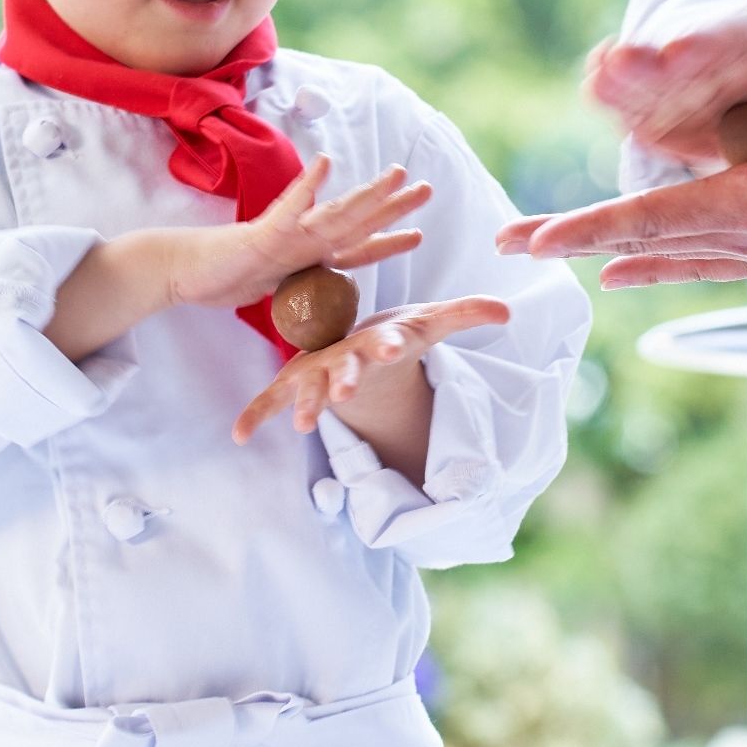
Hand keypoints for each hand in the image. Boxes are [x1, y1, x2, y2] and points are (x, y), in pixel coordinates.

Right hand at [169, 158, 429, 311]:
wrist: (184, 271)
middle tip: (427, 187)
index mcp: (307, 257)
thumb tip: (315, 299)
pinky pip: (289, 209)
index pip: (355, 249)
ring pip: (336, 213)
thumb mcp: (271, 290)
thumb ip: (297, 289)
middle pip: (357, 223)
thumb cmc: (224, 277)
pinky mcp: (262, 235)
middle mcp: (303, 242)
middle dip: (393, 207)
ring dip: (369, 195)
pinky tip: (324, 163)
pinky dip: (307, 188)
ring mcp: (286, 235)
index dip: (388, 243)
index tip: (418, 235)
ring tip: (397, 174)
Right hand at [231, 296, 514, 469]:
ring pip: (308, 387)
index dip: (386, 344)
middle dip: (343, 378)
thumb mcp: (430, 326)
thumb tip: (508, 310)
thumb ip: (464, 316)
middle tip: (344, 392)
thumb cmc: (396, 334)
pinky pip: (271, 400)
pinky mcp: (297, 385)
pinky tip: (238, 436)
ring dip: (306, 404)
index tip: (392, 345)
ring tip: (304, 425)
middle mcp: (342, 353)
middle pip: (342, 367)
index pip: (382, 341)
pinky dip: (254, 415)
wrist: (361, 340)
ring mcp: (317, 370)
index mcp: (375, 339)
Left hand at [499, 82, 746, 282]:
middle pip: (643, 240)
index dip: (593, 226)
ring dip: (601, 252)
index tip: (535, 236)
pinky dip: (652, 262)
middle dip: (573, 241)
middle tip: (505, 245)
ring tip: (546, 253)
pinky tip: (621, 270)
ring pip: (663, 253)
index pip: (658, 217)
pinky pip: (695, 261)